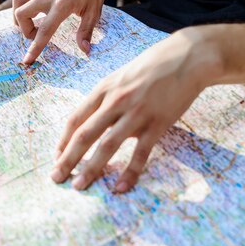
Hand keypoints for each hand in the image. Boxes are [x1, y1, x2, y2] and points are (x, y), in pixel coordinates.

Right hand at [13, 0, 111, 63]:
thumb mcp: (94, 12)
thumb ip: (86, 31)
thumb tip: (84, 50)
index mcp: (62, 5)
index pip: (44, 30)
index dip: (35, 47)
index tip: (26, 60)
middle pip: (21, 14)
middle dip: (25, 30)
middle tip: (37, 34)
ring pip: (17, 2)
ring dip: (19, 17)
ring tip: (31, 24)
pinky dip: (22, 7)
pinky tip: (33, 13)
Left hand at [50, 28, 222, 192]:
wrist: (188, 57)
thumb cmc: (153, 66)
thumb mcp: (122, 77)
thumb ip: (108, 99)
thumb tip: (96, 124)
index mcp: (104, 89)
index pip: (75, 119)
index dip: (63, 141)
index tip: (56, 158)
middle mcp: (115, 101)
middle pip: (85, 135)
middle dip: (68, 159)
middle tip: (56, 178)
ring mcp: (136, 113)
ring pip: (107, 145)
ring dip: (91, 168)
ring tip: (79, 186)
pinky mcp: (157, 123)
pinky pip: (140, 153)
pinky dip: (129, 172)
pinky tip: (120, 188)